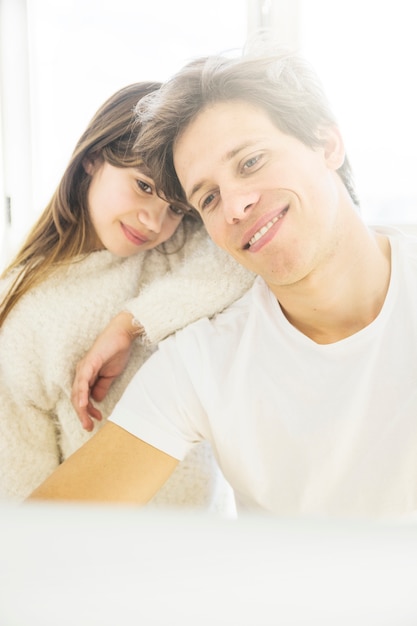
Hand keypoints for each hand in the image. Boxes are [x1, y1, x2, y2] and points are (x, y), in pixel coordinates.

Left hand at [71, 312, 142, 430]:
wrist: (123, 335)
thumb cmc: (117, 351)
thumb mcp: (110, 375)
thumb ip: (102, 387)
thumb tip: (97, 399)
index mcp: (86, 375)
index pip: (82, 397)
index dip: (87, 411)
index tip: (95, 420)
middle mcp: (82, 372)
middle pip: (77, 397)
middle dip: (82, 414)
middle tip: (88, 427)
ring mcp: (84, 367)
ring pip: (78, 392)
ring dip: (81, 409)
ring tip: (86, 421)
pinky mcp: (89, 363)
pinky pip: (82, 381)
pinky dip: (82, 394)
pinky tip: (83, 405)